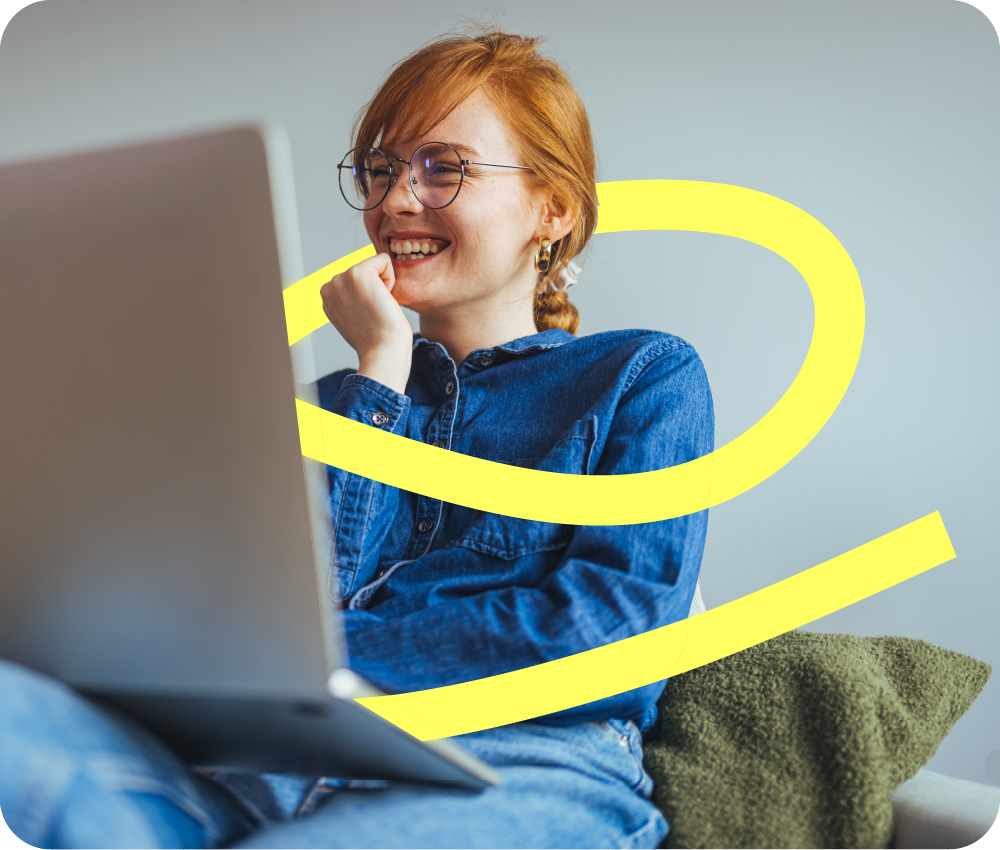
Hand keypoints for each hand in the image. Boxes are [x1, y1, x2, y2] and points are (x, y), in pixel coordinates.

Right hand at [320, 253, 413, 393]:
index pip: (358, 280)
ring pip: (375, 265)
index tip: (368, 318)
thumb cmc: (377, 342)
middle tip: (375, 314)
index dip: (371, 297)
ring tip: (378, 309)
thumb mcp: (357, 319)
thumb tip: (362, 294)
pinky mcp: (357, 273)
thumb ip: (353, 302)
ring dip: (384, 286)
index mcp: (328, 298)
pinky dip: (391, 279)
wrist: (383, 352)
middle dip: (377, 289)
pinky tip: (383, 300)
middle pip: (367, 270)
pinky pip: (384, 260)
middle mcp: (329, 287)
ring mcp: (340, 279)